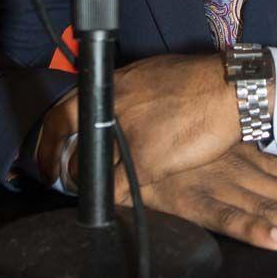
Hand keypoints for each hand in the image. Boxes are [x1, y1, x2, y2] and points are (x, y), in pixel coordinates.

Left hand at [38, 54, 245, 187]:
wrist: (228, 89)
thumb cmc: (196, 80)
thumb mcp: (150, 74)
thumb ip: (127, 91)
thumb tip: (116, 104)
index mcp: (113, 86)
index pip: (64, 112)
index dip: (50, 138)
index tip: (48, 153)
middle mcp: (113, 109)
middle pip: (73, 145)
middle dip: (65, 167)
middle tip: (63, 176)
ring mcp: (128, 136)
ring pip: (92, 170)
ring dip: (89, 183)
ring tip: (92, 188)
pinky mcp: (146, 161)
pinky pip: (116, 189)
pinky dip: (111, 200)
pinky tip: (113, 203)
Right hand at [119, 144, 276, 253]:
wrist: (126, 114)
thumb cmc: (171, 131)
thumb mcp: (215, 149)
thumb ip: (240, 166)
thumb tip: (274, 188)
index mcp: (249, 159)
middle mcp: (241, 170)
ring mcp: (218, 182)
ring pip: (270, 207)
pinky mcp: (188, 196)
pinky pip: (224, 215)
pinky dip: (251, 226)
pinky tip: (276, 240)